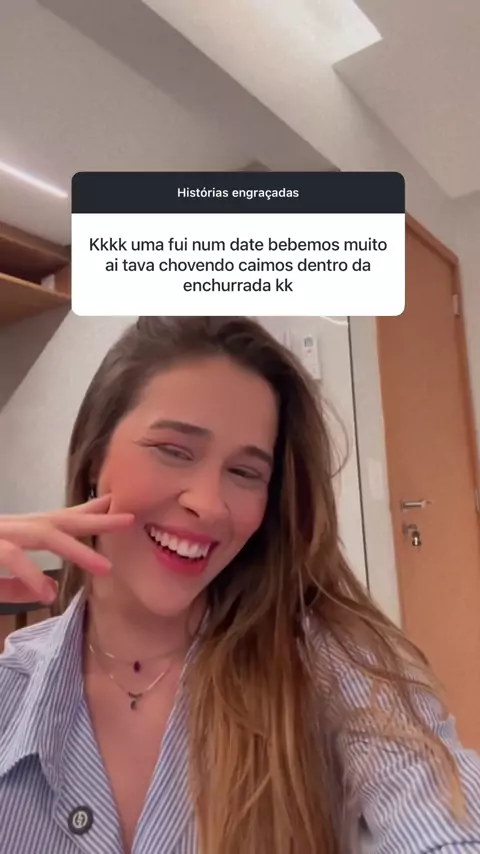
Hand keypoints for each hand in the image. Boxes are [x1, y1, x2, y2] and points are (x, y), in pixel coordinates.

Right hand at [0, 494, 133, 604]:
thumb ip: (15, 586)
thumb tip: (50, 589)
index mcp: (17, 532)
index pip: (58, 519)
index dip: (88, 512)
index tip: (116, 505)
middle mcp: (11, 527)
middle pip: (59, 519)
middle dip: (96, 520)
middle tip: (130, 520)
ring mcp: (0, 534)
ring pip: (43, 535)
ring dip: (77, 550)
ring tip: (105, 567)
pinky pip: (11, 557)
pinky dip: (32, 575)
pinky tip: (48, 595)